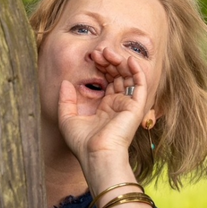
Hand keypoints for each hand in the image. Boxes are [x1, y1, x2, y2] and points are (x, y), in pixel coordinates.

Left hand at [57, 48, 151, 166]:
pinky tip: (129, 60)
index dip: (101, 66)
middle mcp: (119, 104)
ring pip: (130, 77)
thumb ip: (66, 99)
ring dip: (121, 62)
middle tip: (100, 52)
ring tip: (109, 53)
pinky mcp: (136, 107)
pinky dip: (137, 71)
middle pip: (119, 76)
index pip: (108, 80)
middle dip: (110, 62)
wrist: (96, 154)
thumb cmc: (82, 142)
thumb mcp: (67, 118)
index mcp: (106, 107)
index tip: (92, 57)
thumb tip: (65, 82)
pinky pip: (141, 85)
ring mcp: (128, 105)